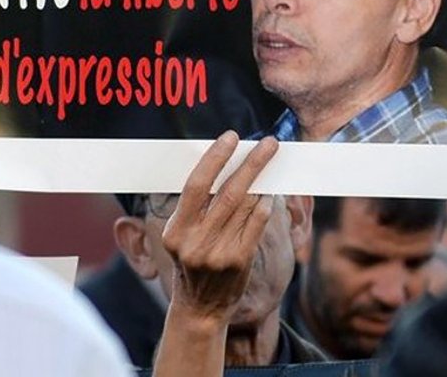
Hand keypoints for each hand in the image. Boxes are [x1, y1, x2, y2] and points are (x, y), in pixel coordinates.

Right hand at [161, 131, 278, 326]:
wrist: (200, 308)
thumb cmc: (192, 263)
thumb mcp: (182, 236)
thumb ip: (196, 207)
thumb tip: (221, 164)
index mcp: (175, 230)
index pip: (196, 185)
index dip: (215, 158)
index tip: (231, 137)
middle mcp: (195, 241)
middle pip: (228, 191)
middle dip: (251, 162)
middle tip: (268, 143)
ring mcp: (218, 253)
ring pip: (246, 205)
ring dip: (262, 179)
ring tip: (271, 161)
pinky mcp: (239, 260)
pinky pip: (258, 223)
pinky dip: (266, 203)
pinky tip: (270, 191)